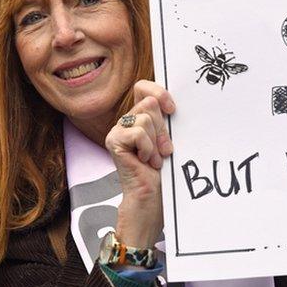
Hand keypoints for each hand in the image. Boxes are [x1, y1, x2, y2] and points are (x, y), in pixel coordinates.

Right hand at [106, 80, 175, 247]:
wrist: (152, 199)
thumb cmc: (163, 173)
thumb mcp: (168, 140)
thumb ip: (166, 119)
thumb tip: (170, 101)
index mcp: (139, 118)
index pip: (143, 87)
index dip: (159, 92)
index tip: (173, 110)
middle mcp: (126, 122)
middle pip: (149, 103)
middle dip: (163, 128)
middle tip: (164, 150)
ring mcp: (118, 131)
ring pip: (145, 117)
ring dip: (157, 141)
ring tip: (154, 159)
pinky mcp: (113, 141)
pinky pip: (139, 132)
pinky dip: (148, 148)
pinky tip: (146, 162)